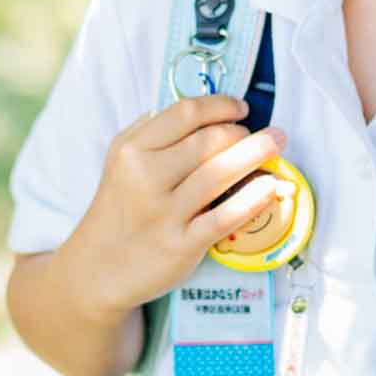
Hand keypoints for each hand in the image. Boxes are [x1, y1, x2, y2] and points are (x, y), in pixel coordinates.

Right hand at [70, 93, 288, 319]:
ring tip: (277, 145)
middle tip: (265, 135)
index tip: (242, 108)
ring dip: (257, 154)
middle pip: (209, 140)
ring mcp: (164, 212)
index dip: (222, 106)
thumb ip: (148, 132)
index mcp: (132, 150)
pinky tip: (272, 187)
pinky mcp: (181, 245)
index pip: (186, 113)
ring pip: (221, 173)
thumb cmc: (117, 210)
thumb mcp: (118, 162)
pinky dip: (254, 198)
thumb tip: (194, 110)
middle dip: (245, 132)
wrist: (97, 270)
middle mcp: (146, 177)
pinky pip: (226, 217)